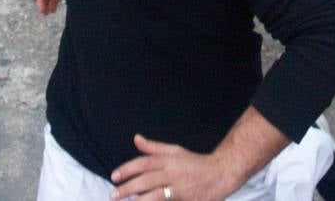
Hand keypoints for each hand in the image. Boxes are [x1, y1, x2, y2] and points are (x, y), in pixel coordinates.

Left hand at [110, 135, 237, 200]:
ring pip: (156, 195)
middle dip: (128, 187)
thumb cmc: (195, 163)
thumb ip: (154, 148)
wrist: (220, 173)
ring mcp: (179, 188)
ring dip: (140, 200)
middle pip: (147, 180)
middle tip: (113, 194)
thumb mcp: (175, 151)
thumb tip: (136, 139)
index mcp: (168, 160)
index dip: (128, 169)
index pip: (144, 163)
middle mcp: (172, 173)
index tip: (114, 176)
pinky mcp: (185, 200)